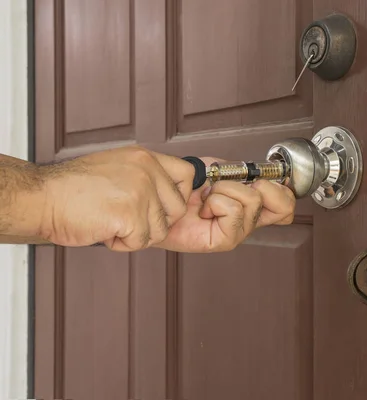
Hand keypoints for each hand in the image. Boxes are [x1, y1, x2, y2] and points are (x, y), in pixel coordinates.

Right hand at [39, 146, 194, 250]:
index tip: (164, 206)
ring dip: (136, 234)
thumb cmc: (74, 189)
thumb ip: (146, 177)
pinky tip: (104, 230)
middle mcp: (147, 171)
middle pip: (177, 209)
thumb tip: (171, 196)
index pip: (187, 175)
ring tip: (111, 222)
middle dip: (156, 222)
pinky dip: (121, 244)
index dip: (180, 195)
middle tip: (128, 219)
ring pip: (159, 230)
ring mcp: (140, 192)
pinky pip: (140, 242)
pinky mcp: (130, 215)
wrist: (42, 197)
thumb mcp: (118, 168)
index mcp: (145, 158)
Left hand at [155, 158, 295, 252]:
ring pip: (252, 200)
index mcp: (252, 206)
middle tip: (229, 187)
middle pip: (280, 203)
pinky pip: (232, 210)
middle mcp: (248, 221)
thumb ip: (242, 172)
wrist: (159, 196)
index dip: (284, 191)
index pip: (287, 206)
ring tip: (207, 198)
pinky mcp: (223, 241)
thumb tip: (259, 177)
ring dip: (225, 190)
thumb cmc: (184, 186)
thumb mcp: (220, 170)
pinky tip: (204, 208)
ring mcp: (237, 233)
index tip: (263, 180)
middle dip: (254, 184)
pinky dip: (216, 201)